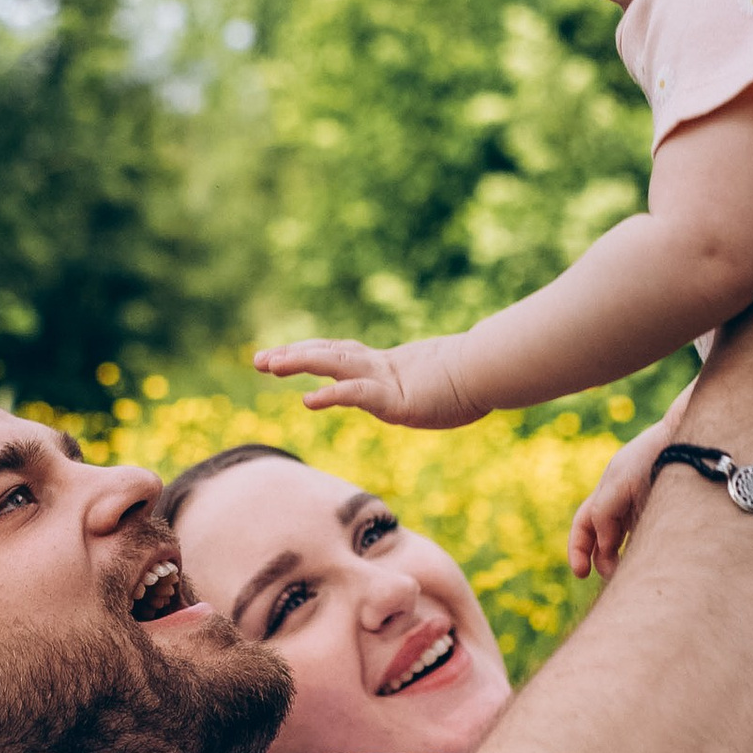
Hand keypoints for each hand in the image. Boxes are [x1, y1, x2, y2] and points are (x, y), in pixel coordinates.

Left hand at [254, 335, 480, 427]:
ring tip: (267, 365)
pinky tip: (308, 400)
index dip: (310, 352)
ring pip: (333, 365)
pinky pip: (356, 394)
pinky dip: (331, 395)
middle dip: (291, 356)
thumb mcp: (441, 387)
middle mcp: (380, 367)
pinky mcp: (395, 398)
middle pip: (327, 354)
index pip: (340, 355)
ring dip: (298, 363)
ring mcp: (386, 380)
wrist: (494, 371)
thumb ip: (426, 389)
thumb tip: (434, 390)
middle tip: (258, 359)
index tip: (283, 355)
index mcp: (388, 366)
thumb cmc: (478, 378)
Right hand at [568, 411, 671, 579]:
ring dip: (623, 561)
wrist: (692, 439)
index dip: (577, 550)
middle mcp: (622, 503)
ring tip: (633, 573)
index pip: (584, 526)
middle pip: (602, 540)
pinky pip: (648, 541)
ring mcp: (644, 510)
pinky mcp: (665, 517)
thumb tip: (605, 545)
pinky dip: (642, 554)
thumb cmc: (655, 454)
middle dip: (603, 560)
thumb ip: (605, 511)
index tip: (580, 574)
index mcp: (606, 492)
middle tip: (614, 576)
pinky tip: (651, 562)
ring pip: (626, 544)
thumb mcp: (621, 479)